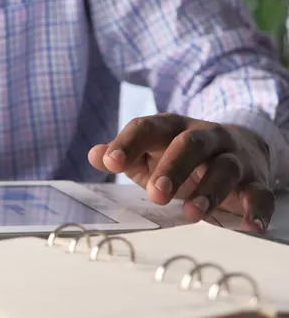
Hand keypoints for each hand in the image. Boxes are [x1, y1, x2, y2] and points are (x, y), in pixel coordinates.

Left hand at [88, 113, 274, 232]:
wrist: (238, 146)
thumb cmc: (180, 156)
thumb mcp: (150, 152)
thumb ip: (125, 155)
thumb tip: (94, 155)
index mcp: (171, 128)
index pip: (148, 127)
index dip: (128, 143)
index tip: (110, 163)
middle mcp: (204, 137)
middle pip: (191, 144)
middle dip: (173, 168)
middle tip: (156, 195)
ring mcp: (232, 157)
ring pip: (225, 168)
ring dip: (210, 190)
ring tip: (192, 214)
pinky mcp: (255, 179)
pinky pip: (260, 192)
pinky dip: (256, 209)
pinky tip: (249, 225)